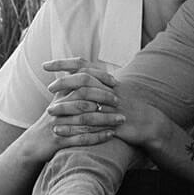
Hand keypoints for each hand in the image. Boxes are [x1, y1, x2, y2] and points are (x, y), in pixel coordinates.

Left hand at [45, 58, 172, 150]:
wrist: (148, 122)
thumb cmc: (128, 105)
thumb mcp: (113, 88)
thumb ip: (96, 80)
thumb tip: (76, 72)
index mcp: (107, 80)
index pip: (84, 65)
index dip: (64, 63)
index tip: (45, 65)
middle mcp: (109, 90)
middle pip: (84, 80)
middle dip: (64, 82)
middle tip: (49, 87)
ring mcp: (111, 107)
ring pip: (85, 103)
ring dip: (65, 107)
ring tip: (49, 111)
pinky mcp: (110, 124)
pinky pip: (88, 126)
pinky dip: (72, 129)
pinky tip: (58, 131)